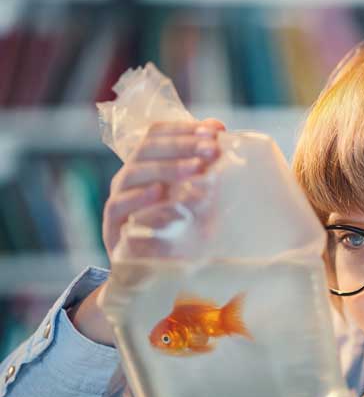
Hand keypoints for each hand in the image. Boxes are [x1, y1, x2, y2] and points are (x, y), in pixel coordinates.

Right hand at [102, 118, 225, 257]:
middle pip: (147, 148)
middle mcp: (129, 176)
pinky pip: (119, 206)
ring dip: (168, 167)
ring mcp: (118, 199)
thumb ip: (201, 162)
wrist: (150, 268)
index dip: (183, 128)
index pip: (156, 134)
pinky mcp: (112, 226)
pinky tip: (160, 192)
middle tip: (211, 149)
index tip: (213, 130)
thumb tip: (218, 127)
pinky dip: (139, 197)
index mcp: (145, 163)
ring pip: (134, 172)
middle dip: (182, 145)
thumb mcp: (192, 192)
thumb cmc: (175, 225)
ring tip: (196, 168)